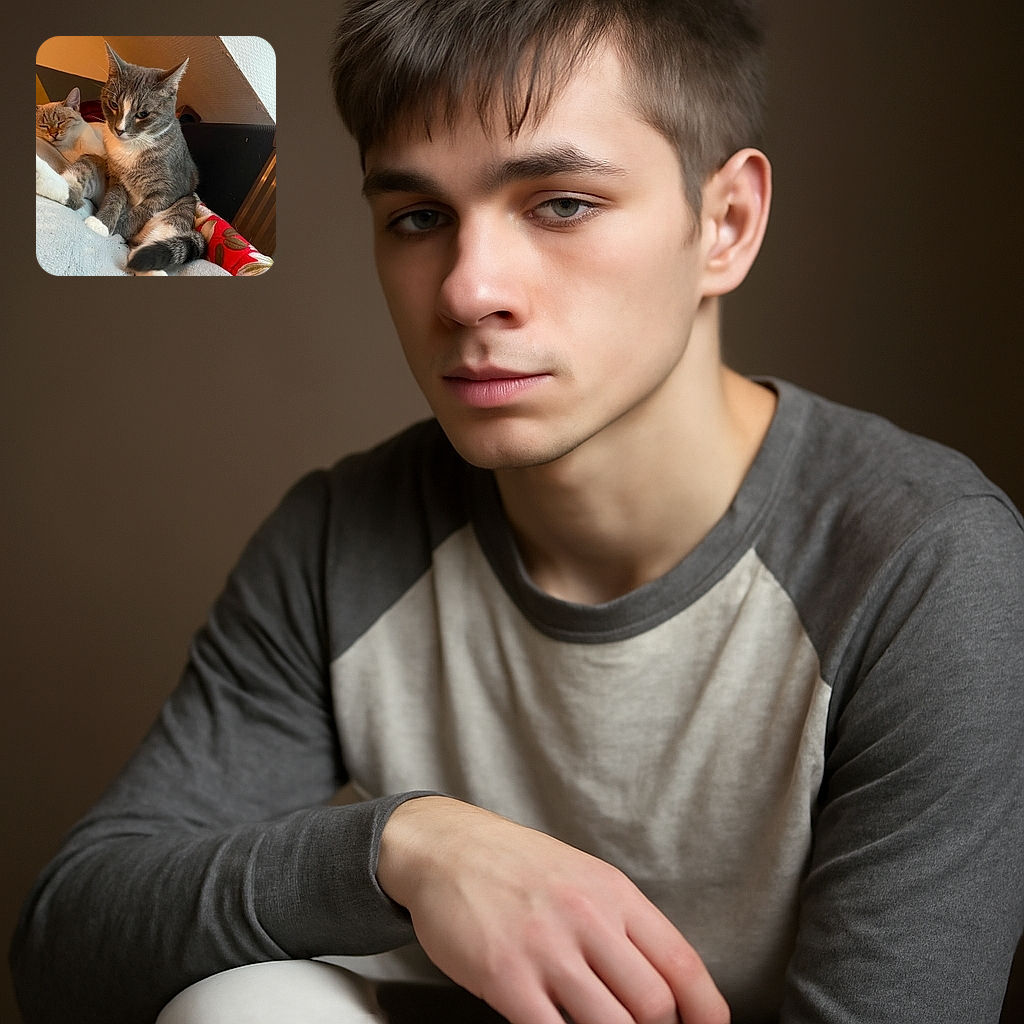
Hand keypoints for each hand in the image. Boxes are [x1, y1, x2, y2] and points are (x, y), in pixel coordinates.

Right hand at [377, 796, 729, 1023]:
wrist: (446, 847)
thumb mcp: (582, 878)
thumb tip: (666, 990)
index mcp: (613, 893)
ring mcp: (546, 947)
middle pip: (653, 1005)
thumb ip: (622, 928)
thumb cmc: (516, 867)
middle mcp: (587, 916)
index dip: (707, 1013)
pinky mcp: (505, 975)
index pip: (682, 964)